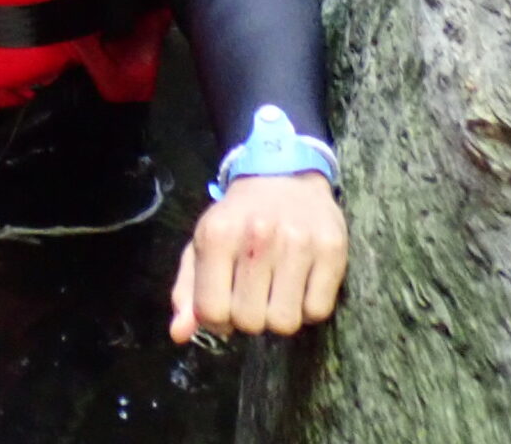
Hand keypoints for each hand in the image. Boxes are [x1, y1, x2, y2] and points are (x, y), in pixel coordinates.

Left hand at [170, 173, 347, 342]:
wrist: (283, 177)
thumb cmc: (237, 220)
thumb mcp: (203, 246)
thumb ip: (188, 291)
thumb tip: (178, 334)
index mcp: (217, 235)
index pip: (212, 312)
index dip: (218, 320)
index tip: (226, 304)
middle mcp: (257, 236)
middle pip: (250, 322)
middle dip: (249, 317)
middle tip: (253, 294)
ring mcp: (297, 243)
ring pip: (285, 323)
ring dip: (279, 315)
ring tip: (276, 290)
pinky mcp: (332, 250)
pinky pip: (317, 312)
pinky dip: (308, 308)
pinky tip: (299, 284)